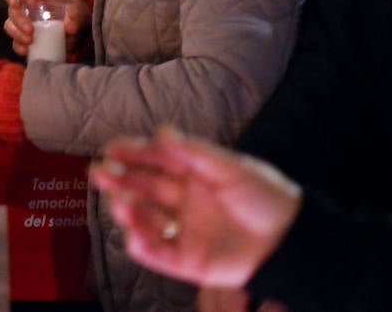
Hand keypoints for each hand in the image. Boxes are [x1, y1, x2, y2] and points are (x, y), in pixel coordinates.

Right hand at [3, 0, 90, 57]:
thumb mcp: (78, 10)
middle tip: (31, 32)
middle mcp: (25, 7)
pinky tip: (27, 51)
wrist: (78, 30)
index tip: (14, 3)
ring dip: (17, 34)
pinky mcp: (25, 38)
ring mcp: (23, 23)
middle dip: (18, 21)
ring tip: (30, 42)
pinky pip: (16, 43)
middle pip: (12, 10)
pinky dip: (19, 47)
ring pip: (10, 26)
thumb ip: (76, 15)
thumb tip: (70, 27)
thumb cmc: (74, 13)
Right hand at [88, 130, 301, 289]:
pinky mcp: (189, 261)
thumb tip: (161, 132)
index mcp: (193, 175)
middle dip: (120, 180)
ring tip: (119, 203)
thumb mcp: (231, 168)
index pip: (155, 161)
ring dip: (128, 210)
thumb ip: (194, 152)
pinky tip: (132, 234)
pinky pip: (158, 254)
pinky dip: (142, 246)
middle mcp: (183, 201)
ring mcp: (185, 231)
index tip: (111, 148)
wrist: (293, 241)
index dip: (132, 154)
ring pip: (146, 220)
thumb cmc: (266, 197)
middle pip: (144, 189)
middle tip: (99, 172)